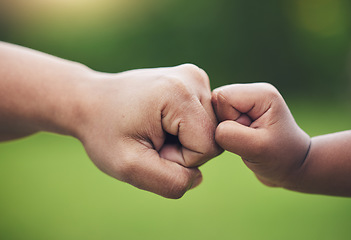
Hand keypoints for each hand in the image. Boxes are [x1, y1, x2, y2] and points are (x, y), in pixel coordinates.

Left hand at [77, 64, 221, 197]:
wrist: (90, 102)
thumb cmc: (104, 132)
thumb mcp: (129, 166)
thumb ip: (170, 182)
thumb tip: (198, 177)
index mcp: (180, 93)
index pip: (208, 146)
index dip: (180, 159)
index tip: (150, 146)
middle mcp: (194, 78)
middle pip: (212, 137)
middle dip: (182, 149)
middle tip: (150, 139)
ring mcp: (195, 77)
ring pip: (210, 130)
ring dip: (183, 140)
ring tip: (153, 129)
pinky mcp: (193, 81)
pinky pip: (203, 120)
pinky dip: (184, 129)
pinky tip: (161, 122)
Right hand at [212, 83, 309, 186]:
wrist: (293, 166)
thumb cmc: (280, 158)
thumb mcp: (257, 148)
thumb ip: (229, 135)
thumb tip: (209, 126)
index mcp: (261, 93)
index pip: (222, 97)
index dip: (227, 120)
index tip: (249, 134)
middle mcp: (253, 92)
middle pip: (216, 101)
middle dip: (224, 124)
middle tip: (246, 138)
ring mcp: (246, 101)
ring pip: (214, 110)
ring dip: (224, 130)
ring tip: (245, 140)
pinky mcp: (240, 111)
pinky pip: (217, 118)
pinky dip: (224, 132)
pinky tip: (241, 139)